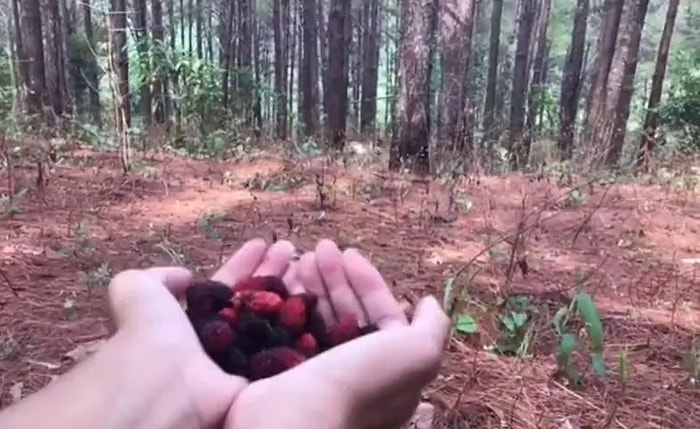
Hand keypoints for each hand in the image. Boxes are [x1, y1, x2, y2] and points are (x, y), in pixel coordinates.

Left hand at [107, 237, 297, 427]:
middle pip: (252, 301)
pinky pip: (286, 345)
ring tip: (305, 261)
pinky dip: (300, 320)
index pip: (223, 289)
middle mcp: (219, 343)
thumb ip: (155, 278)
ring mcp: (244, 361)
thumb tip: (186, 276)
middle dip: (271, 273)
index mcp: (190, 325)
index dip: (243, 267)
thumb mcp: (137, 293)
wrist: (170, 391)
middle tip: (290, 250)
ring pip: (272, 319)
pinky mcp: (264, 378)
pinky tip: (311, 294)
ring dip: (289, 289)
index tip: (263, 246)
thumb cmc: (151, 340)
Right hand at [225, 239, 449, 428]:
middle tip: (320, 247)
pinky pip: (290, 327)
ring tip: (302, 256)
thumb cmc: (359, 384)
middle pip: (347, 312)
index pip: (382, 316)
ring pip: (317, 316)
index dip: (369, 282)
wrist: (294, 420)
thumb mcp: (417, 354)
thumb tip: (430, 303)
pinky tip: (284, 278)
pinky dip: (288, 300)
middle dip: (337, 276)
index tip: (350, 253)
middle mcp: (353, 372)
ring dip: (313, 282)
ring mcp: (316, 372)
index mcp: (387, 370)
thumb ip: (432, 328)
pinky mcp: (284, 370)